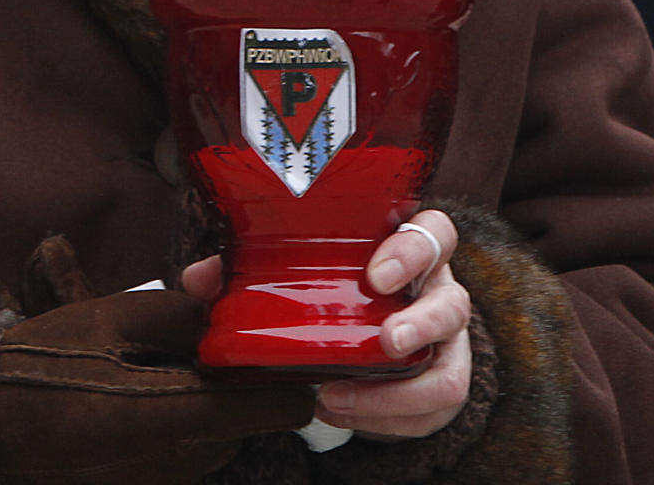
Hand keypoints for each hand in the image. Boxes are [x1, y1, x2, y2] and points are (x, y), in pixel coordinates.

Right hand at [0, 286, 314, 483]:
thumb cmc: (46, 362)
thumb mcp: (116, 316)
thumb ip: (185, 310)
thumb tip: (232, 293)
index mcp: (182, 416)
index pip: (277, 408)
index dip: (290, 375)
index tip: (286, 342)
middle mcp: (183, 463)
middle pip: (246, 420)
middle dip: (236, 382)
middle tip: (206, 336)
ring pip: (216, 440)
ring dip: (205, 405)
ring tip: (157, 362)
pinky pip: (182, 457)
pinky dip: (176, 426)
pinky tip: (135, 393)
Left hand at [183, 208, 471, 442]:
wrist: (369, 318)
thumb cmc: (336, 279)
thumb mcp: (300, 264)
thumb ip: (249, 266)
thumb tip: (200, 279)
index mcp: (407, 244)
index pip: (433, 232)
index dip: (412, 251)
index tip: (376, 275)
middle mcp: (436, 289)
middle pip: (453, 303)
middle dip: (421, 325)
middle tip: (385, 341)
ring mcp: (445, 341)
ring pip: (453, 369)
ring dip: (401, 393)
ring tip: (342, 399)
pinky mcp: (440, 382)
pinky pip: (433, 412)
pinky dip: (386, 422)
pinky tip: (341, 413)